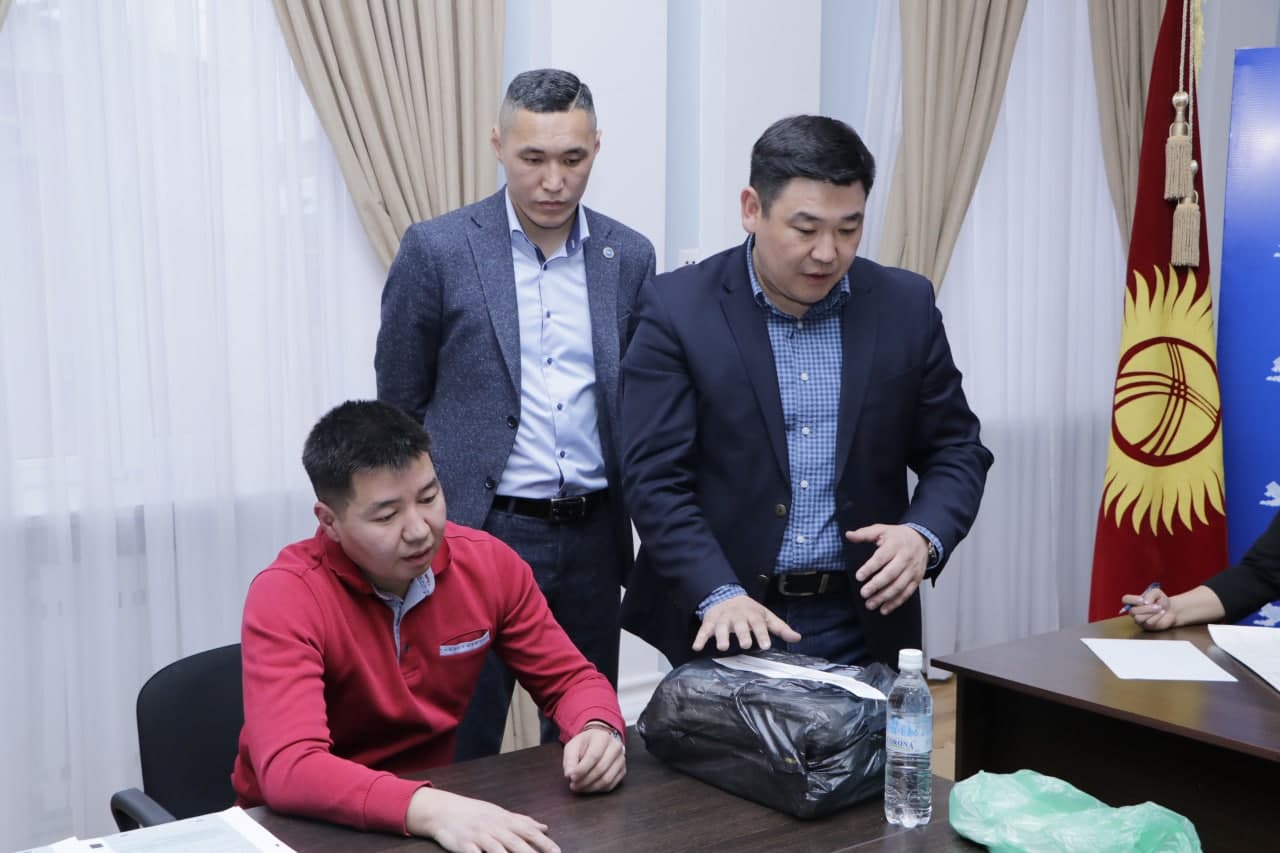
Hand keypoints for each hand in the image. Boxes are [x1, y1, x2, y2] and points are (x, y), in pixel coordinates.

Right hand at [405, 787, 558, 852]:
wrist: (444, 810)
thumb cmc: (475, 813)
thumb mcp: (500, 814)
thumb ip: (522, 821)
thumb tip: (544, 827)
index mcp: (504, 820)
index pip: (528, 831)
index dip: (543, 842)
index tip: (557, 852)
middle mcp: (493, 827)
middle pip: (515, 842)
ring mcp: (478, 836)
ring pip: (497, 850)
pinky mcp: (464, 846)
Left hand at [563, 724, 625, 792]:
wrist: (600, 741)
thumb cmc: (585, 744)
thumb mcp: (573, 746)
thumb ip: (570, 760)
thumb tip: (569, 774)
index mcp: (602, 737)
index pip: (593, 756)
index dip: (582, 769)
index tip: (571, 777)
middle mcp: (615, 747)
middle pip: (600, 769)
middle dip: (584, 780)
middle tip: (573, 785)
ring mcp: (621, 759)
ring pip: (606, 779)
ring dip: (590, 787)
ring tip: (579, 787)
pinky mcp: (623, 770)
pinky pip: (611, 785)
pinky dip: (598, 789)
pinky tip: (588, 787)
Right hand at [693, 594, 800, 652]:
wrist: (726, 596)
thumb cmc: (750, 611)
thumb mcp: (766, 616)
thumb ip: (780, 628)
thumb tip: (797, 638)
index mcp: (752, 614)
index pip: (758, 624)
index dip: (762, 634)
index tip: (765, 645)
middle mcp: (737, 616)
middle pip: (740, 625)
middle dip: (742, 634)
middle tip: (745, 645)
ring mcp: (723, 619)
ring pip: (721, 627)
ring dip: (721, 636)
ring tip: (722, 647)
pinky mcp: (710, 622)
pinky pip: (704, 630)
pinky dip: (700, 638)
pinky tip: (696, 647)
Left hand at [847, 524, 927, 614]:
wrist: (922, 539)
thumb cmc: (897, 536)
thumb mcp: (881, 530)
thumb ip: (864, 533)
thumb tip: (848, 535)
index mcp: (894, 545)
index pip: (881, 558)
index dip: (870, 568)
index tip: (859, 577)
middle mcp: (905, 558)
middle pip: (891, 574)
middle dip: (876, 585)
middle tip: (863, 593)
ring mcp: (912, 570)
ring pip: (899, 586)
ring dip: (884, 597)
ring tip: (870, 604)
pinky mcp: (916, 579)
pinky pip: (906, 593)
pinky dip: (895, 603)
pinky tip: (884, 609)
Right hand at [1123, 587, 1175, 631]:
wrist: (1171, 610)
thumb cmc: (1161, 600)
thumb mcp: (1157, 592)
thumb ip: (1150, 594)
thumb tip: (1145, 602)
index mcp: (1134, 601)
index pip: (1125, 599)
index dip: (1132, 600)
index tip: (1143, 600)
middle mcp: (1134, 611)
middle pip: (1132, 611)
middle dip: (1146, 608)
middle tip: (1157, 605)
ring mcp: (1139, 619)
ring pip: (1138, 618)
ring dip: (1151, 612)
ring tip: (1160, 608)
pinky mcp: (1146, 626)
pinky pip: (1148, 622)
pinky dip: (1157, 616)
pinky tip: (1162, 613)